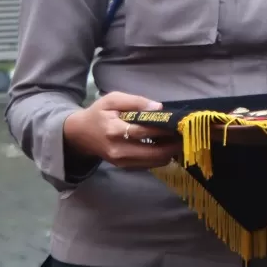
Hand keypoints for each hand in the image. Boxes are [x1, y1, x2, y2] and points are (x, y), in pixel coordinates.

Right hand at [61, 91, 180, 170]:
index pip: (145, 131)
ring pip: (154, 162)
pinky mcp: (124, 167)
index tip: (180, 123)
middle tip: (186, 136)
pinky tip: (167, 146)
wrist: (80, 134)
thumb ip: (136, 101)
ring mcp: (121, 161)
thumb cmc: (98, 114)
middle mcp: (118, 150)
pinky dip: (161, 157)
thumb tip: (159, 107)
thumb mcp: (113, 100)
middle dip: (173, 145)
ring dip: (170, 153)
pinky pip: (149, 165)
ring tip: (179, 140)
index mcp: (114, 130)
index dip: (165, 128)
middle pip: (153, 153)